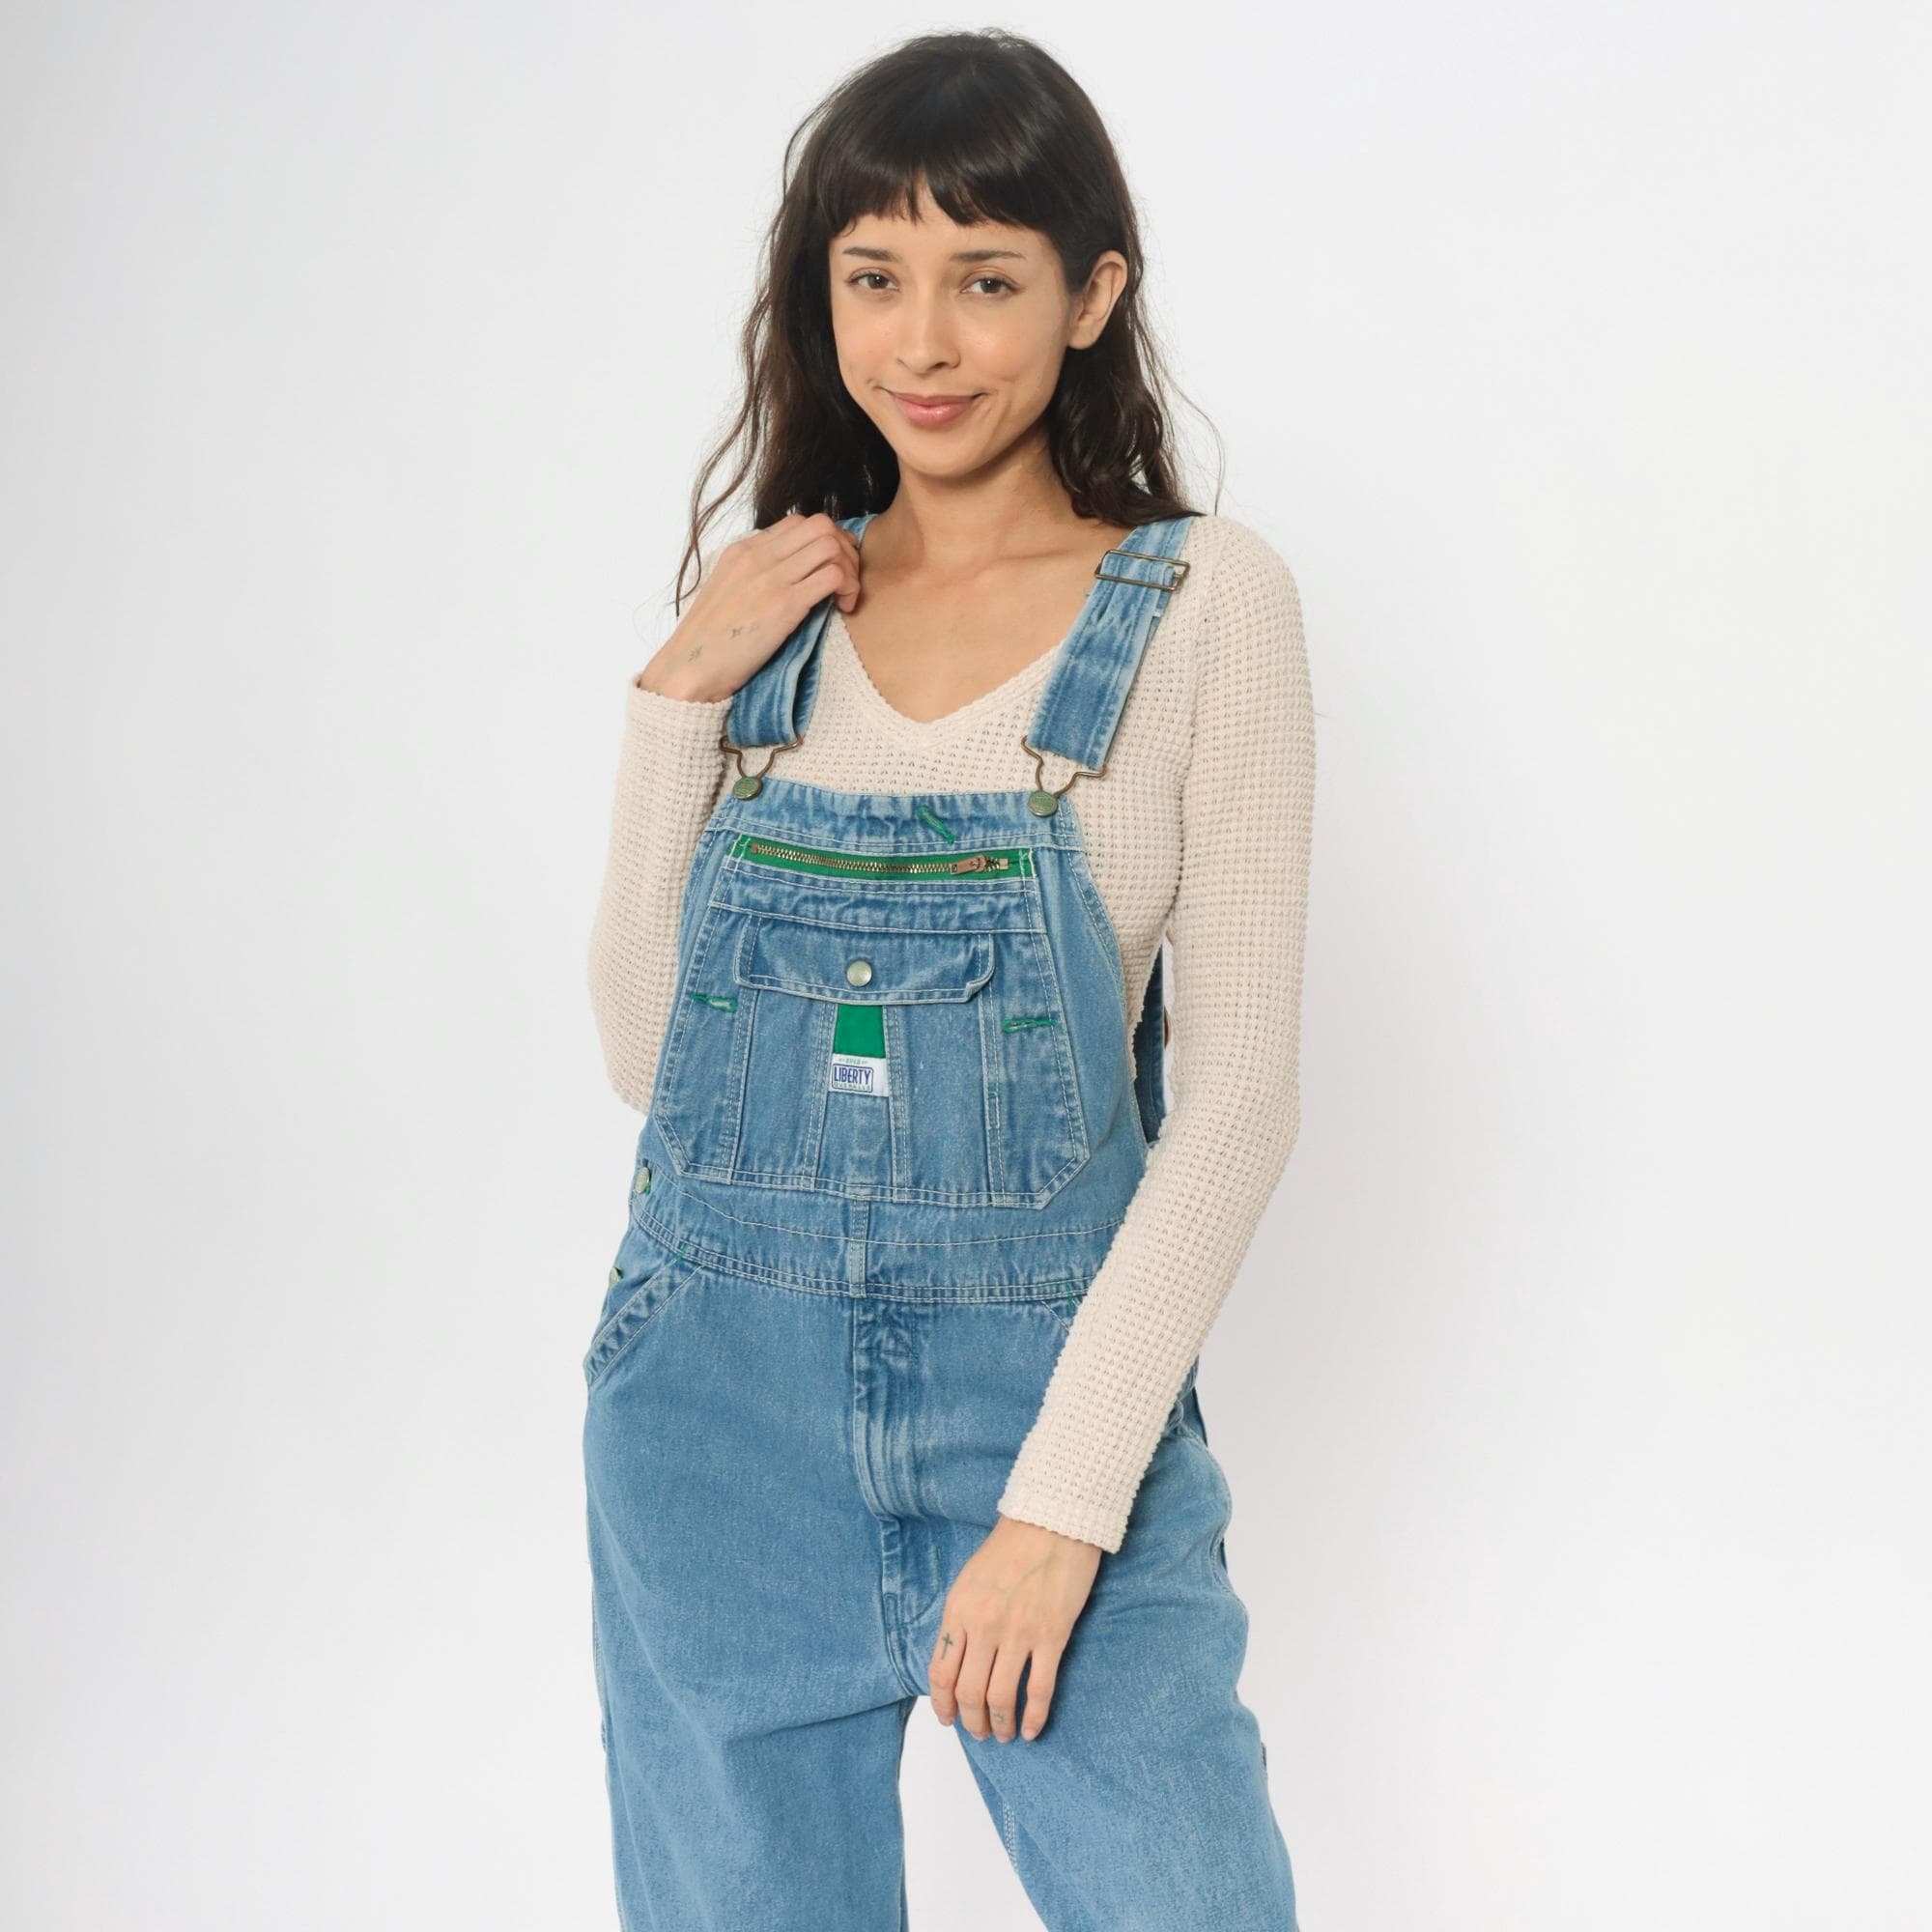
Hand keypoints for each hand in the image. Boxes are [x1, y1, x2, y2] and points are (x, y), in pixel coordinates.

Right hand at [636, 512, 861, 703]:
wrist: (690, 668)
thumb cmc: (710, 642)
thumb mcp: (727, 591)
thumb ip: (755, 575)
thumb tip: (788, 575)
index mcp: (742, 550)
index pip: (797, 522)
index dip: (825, 541)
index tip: (831, 567)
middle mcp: (757, 555)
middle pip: (820, 524)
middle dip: (844, 549)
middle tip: (846, 580)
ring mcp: (770, 577)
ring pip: (830, 544)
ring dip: (850, 568)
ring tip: (845, 597)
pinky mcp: (783, 604)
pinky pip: (832, 575)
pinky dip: (848, 588)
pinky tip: (842, 608)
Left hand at [929, 1514, 1102, 1742]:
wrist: (1054, 1520)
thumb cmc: (1013, 1545)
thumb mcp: (971, 1578)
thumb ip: (963, 1617)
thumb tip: (959, 1658)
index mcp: (959, 1610)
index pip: (941, 1673)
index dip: (943, 1705)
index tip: (949, 1720)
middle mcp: (984, 1625)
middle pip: (968, 1693)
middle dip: (972, 1722)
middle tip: (980, 1733)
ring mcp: (1018, 1633)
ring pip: (1000, 1698)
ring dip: (1001, 1725)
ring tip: (1005, 1735)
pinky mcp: (1052, 1636)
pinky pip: (1038, 1690)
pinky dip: (1033, 1718)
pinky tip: (1031, 1730)